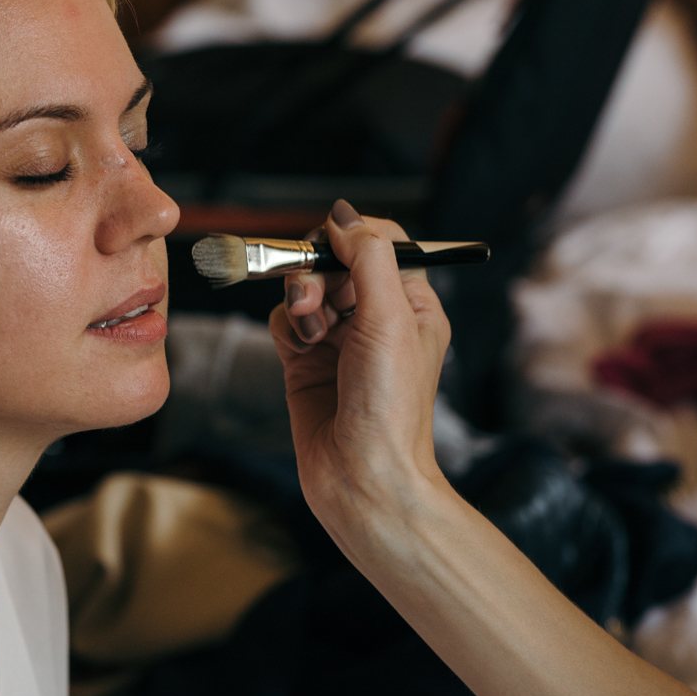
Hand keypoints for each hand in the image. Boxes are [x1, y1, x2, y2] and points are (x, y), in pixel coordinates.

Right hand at [267, 200, 451, 543]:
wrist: (363, 478)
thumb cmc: (392, 409)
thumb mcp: (392, 319)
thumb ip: (369, 259)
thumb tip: (345, 217)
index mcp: (412, 304)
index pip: (380, 242)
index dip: (351, 236)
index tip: (332, 244)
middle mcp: (375, 318)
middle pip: (334, 260)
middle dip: (317, 269)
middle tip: (313, 294)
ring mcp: (338, 339)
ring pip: (304, 286)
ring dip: (301, 299)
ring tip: (311, 330)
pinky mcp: (304, 360)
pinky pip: (284, 318)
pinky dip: (286, 325)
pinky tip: (301, 349)